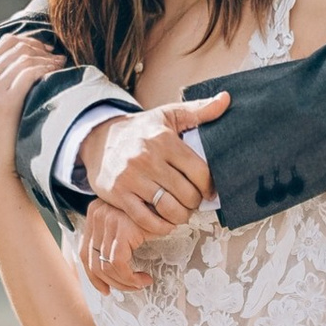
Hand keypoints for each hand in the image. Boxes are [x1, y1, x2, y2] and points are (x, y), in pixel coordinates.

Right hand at [0, 27, 62, 186]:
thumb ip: (2, 80)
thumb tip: (29, 63)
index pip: (8, 42)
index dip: (31, 41)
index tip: (48, 49)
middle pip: (19, 46)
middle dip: (42, 48)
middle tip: (59, 57)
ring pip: (26, 57)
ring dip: (47, 58)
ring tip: (62, 65)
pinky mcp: (4, 100)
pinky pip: (30, 72)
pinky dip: (46, 69)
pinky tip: (58, 73)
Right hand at [81, 93, 227, 290]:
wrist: (99, 139)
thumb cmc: (141, 130)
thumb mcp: (168, 115)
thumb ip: (199, 110)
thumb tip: (227, 99)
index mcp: (164, 140)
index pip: (200, 172)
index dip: (209, 187)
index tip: (209, 191)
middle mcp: (147, 158)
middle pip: (187, 194)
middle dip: (195, 203)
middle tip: (193, 201)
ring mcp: (131, 177)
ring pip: (169, 209)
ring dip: (181, 216)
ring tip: (181, 212)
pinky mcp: (118, 194)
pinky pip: (146, 219)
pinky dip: (161, 226)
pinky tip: (165, 221)